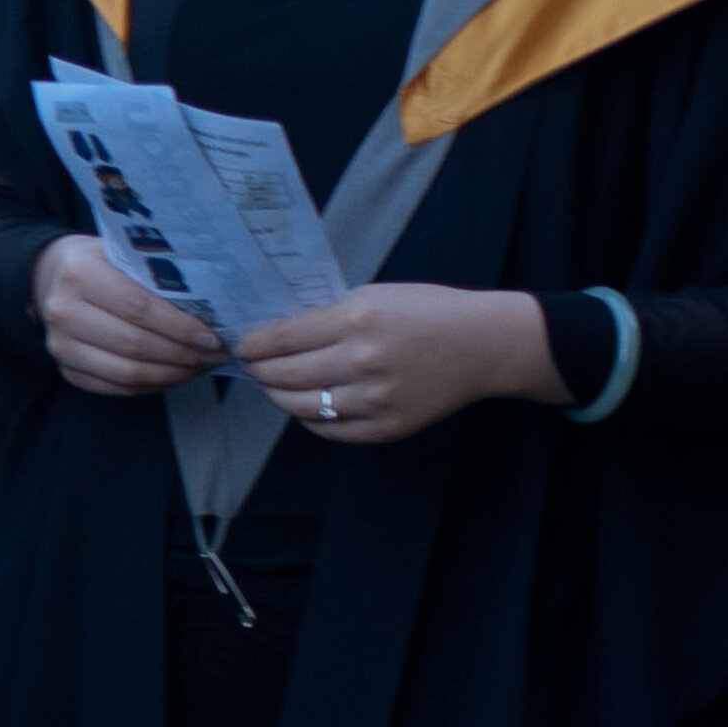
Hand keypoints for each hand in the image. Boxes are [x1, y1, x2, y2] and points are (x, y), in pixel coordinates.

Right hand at [33, 232, 223, 393]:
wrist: (55, 277)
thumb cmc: (103, 262)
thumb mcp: (124, 253)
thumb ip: (156, 275)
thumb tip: (211, 307)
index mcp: (80, 273)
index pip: (138, 307)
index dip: (178, 327)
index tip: (211, 337)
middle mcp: (62, 311)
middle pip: (134, 344)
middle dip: (181, 354)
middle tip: (213, 355)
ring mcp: (60, 345)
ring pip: (126, 373)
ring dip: (170, 374)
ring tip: (198, 367)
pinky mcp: (66, 371)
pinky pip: (116, 388)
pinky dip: (151, 385)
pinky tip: (174, 375)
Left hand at [236, 282, 556, 441]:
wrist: (484, 345)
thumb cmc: (429, 312)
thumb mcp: (376, 295)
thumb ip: (330, 315)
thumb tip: (281, 333)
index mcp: (356, 319)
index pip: (282, 338)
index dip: (253, 345)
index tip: (243, 347)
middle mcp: (362, 361)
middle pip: (285, 376)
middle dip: (261, 373)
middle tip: (255, 368)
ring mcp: (375, 399)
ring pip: (303, 408)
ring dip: (280, 398)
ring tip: (276, 389)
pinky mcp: (389, 428)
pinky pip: (332, 431)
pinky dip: (312, 420)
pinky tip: (309, 407)